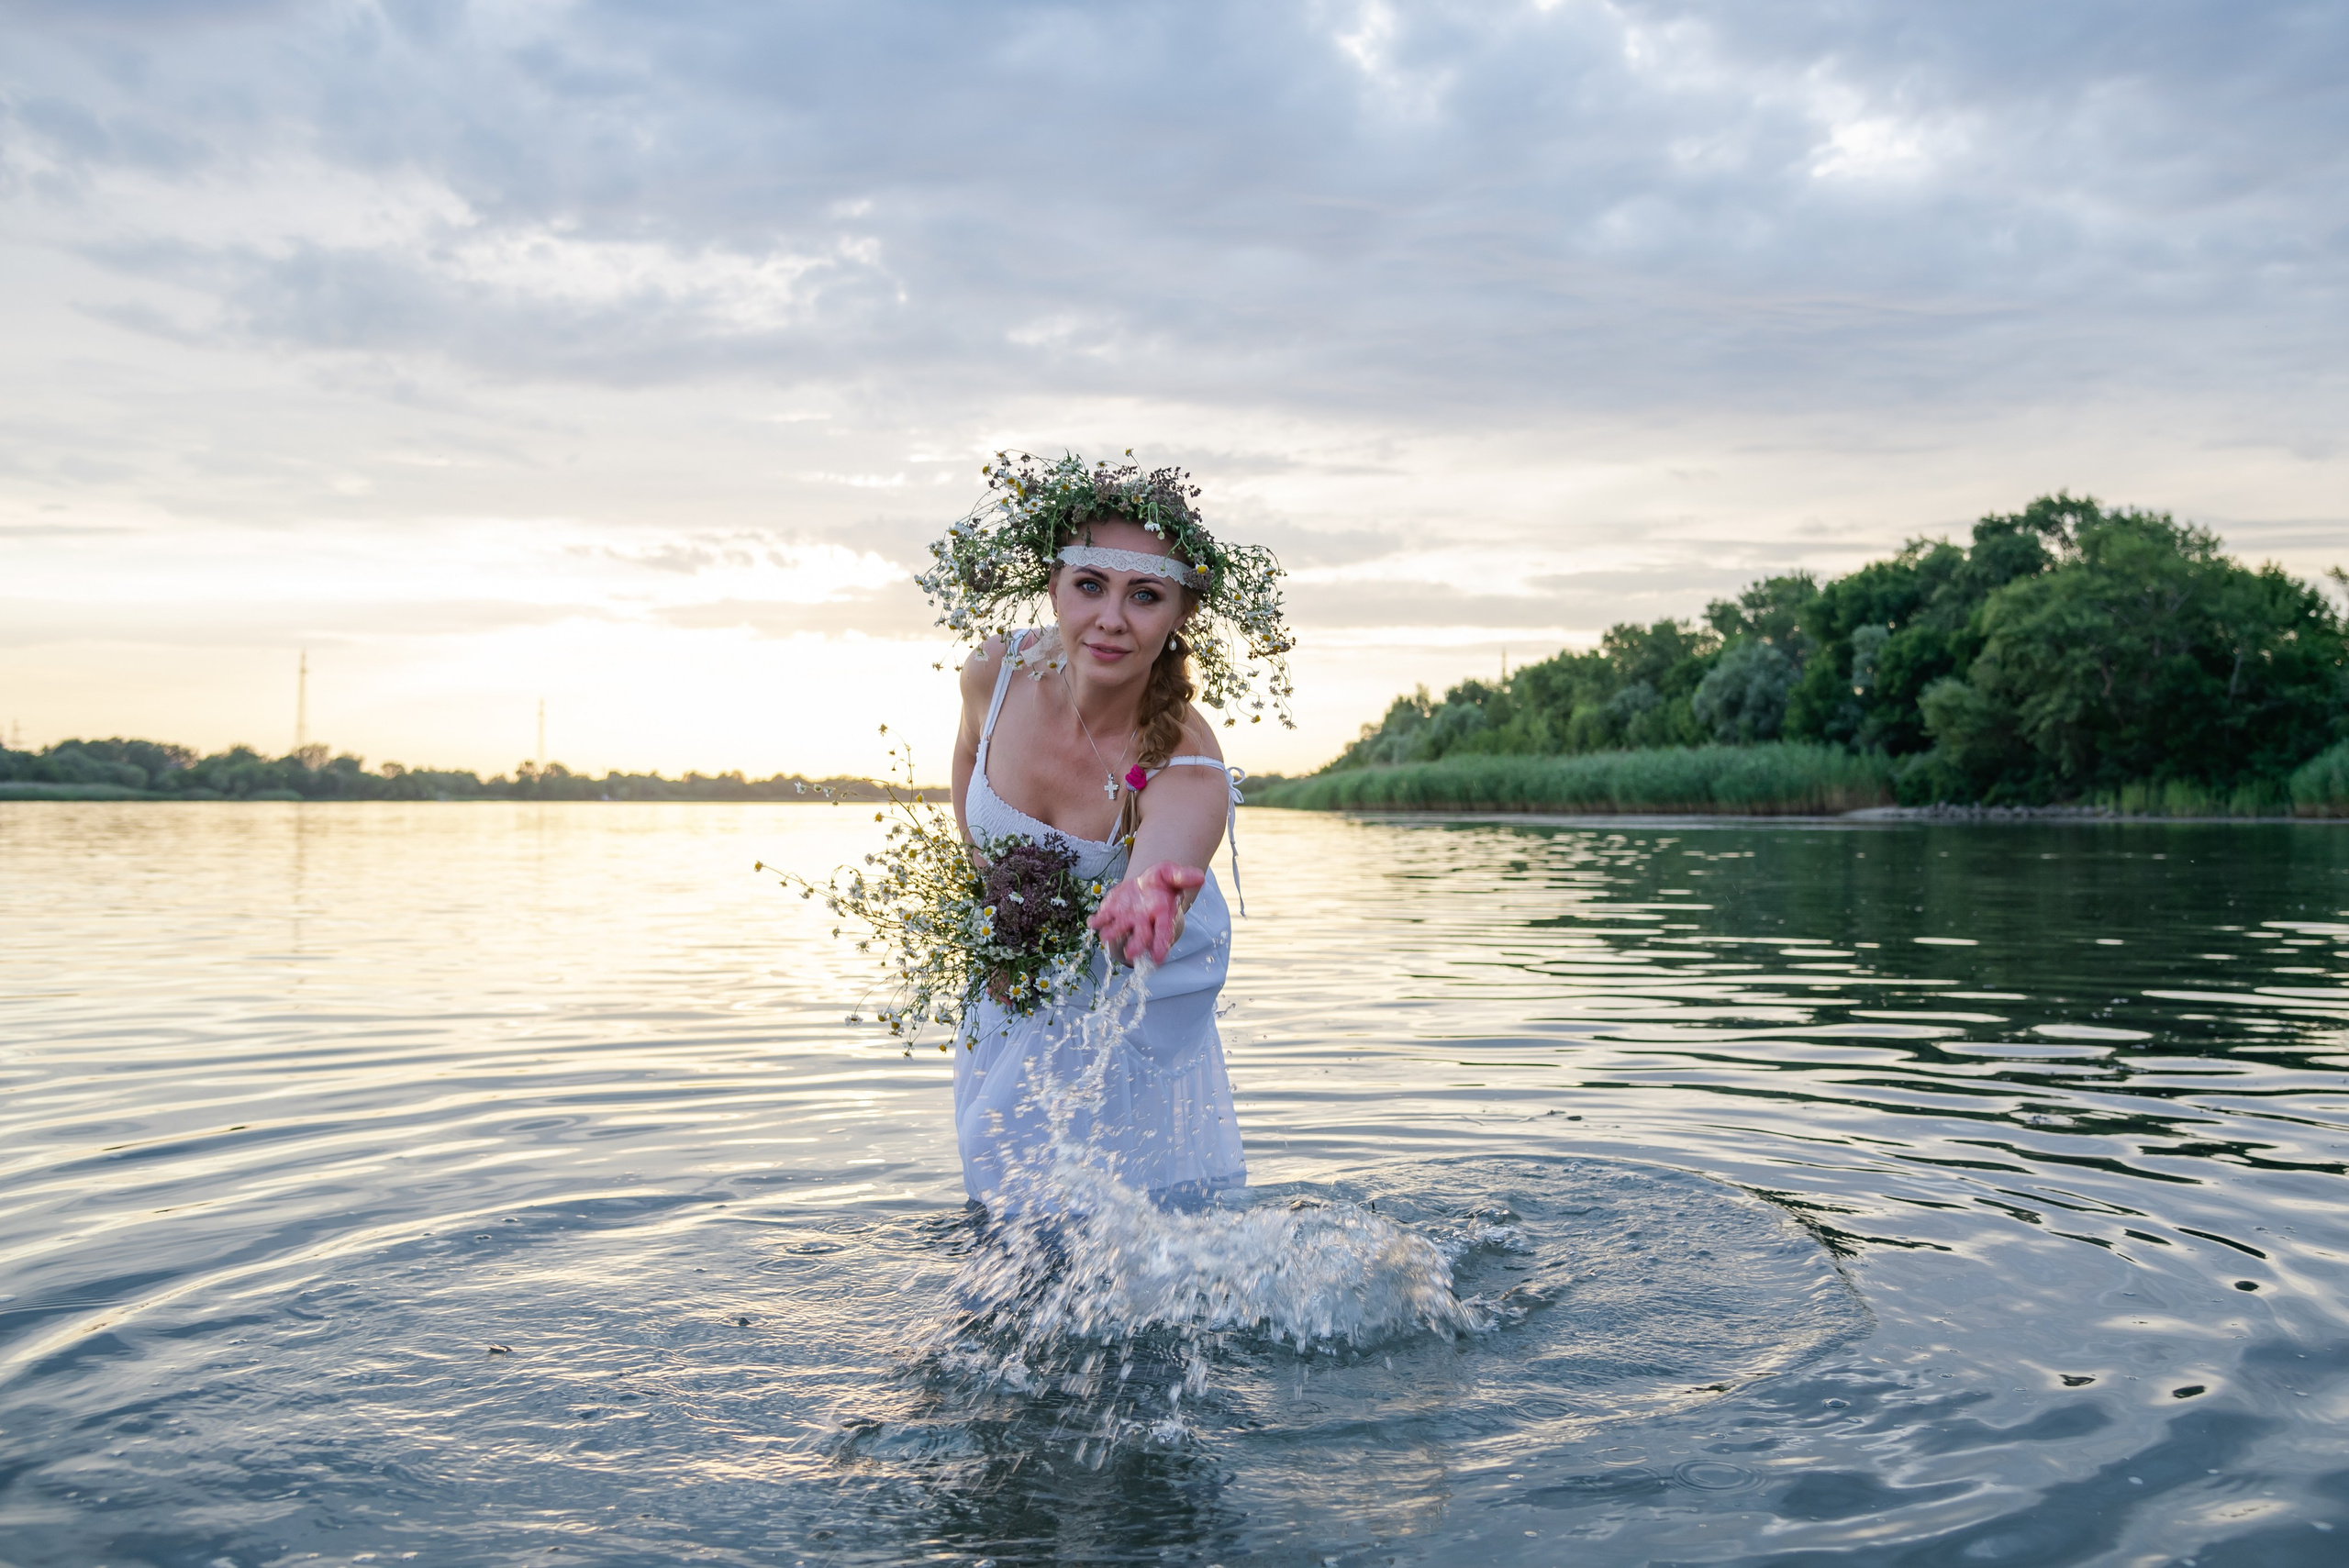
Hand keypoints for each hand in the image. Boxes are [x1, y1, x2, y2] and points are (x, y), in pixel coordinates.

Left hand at [1089, 860, 1204, 965]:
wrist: (1145, 883)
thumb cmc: (1162, 881)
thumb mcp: (1172, 874)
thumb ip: (1184, 876)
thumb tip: (1201, 877)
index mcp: (1161, 915)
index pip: (1163, 933)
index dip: (1161, 946)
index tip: (1159, 959)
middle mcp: (1143, 922)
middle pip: (1141, 938)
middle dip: (1136, 946)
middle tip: (1131, 953)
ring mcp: (1126, 919)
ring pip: (1118, 931)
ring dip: (1112, 934)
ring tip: (1106, 937)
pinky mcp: (1111, 912)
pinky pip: (1102, 919)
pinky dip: (1096, 922)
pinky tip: (1092, 922)